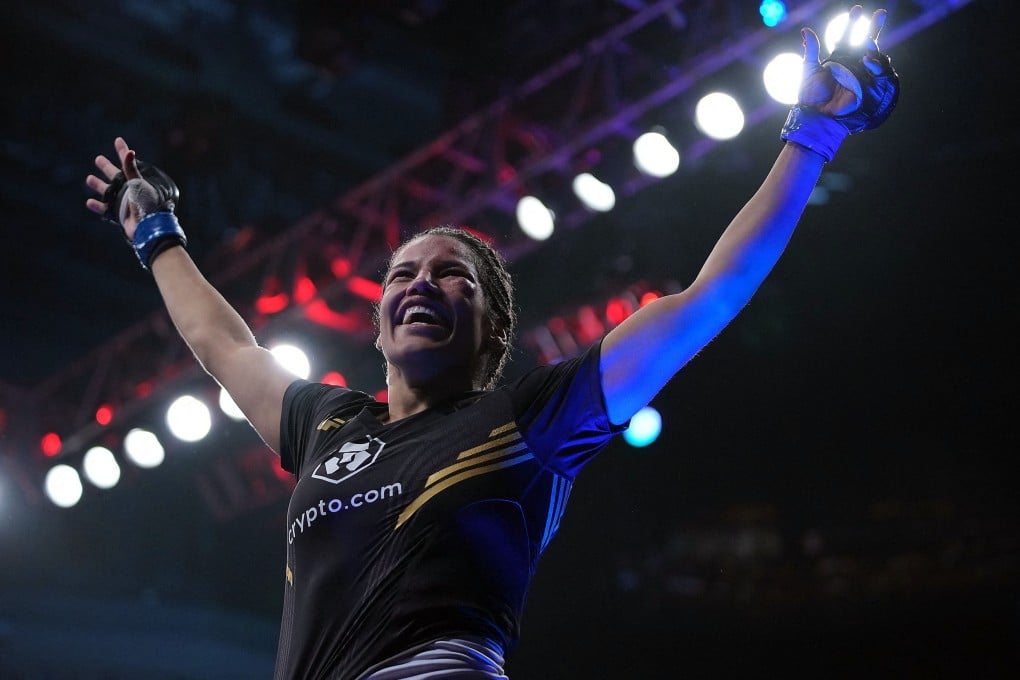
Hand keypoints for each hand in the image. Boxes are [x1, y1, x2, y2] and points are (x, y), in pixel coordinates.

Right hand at [86, 137, 142, 237]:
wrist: (148, 226)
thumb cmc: (146, 204)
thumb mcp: (139, 184)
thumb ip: (131, 169)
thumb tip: (130, 151)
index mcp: (135, 180)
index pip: (127, 162)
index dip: (122, 151)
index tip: (118, 140)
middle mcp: (129, 190)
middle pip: (114, 176)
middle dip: (106, 167)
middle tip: (98, 159)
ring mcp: (123, 202)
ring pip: (107, 191)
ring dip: (98, 185)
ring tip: (89, 178)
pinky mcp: (119, 214)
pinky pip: (105, 209)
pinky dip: (97, 206)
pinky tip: (89, 201)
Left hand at [799, 5, 898, 130]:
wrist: (814, 115)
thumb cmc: (809, 96)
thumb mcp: (808, 69)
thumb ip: (811, 50)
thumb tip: (806, 30)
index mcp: (838, 58)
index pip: (847, 37)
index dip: (853, 23)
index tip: (857, 9)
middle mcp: (851, 64)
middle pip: (866, 42)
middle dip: (873, 27)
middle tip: (880, 13)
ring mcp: (860, 74)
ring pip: (873, 55)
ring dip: (872, 46)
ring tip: (866, 41)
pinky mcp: (865, 85)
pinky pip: (876, 73)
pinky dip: (875, 64)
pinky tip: (867, 59)